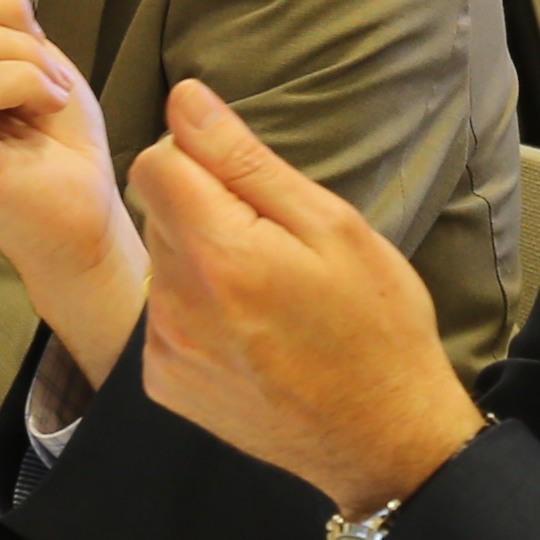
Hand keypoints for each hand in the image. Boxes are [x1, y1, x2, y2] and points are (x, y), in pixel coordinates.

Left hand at [127, 79, 483, 515]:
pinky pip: (165, 316)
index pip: (156, 161)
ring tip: (270, 299)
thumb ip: (246, 161)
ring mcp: (165, 349)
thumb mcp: (333, 226)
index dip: (203, 159)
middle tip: (278, 250)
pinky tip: (251, 336)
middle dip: (209, 213)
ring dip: (203, 264)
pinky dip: (198, 313)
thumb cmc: (375, 325)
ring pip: (163, 264)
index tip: (252, 188)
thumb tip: (185, 100)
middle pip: (161, 212)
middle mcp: (175, 303)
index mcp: (218, 254)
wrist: (383, 439)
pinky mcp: (165, 383)